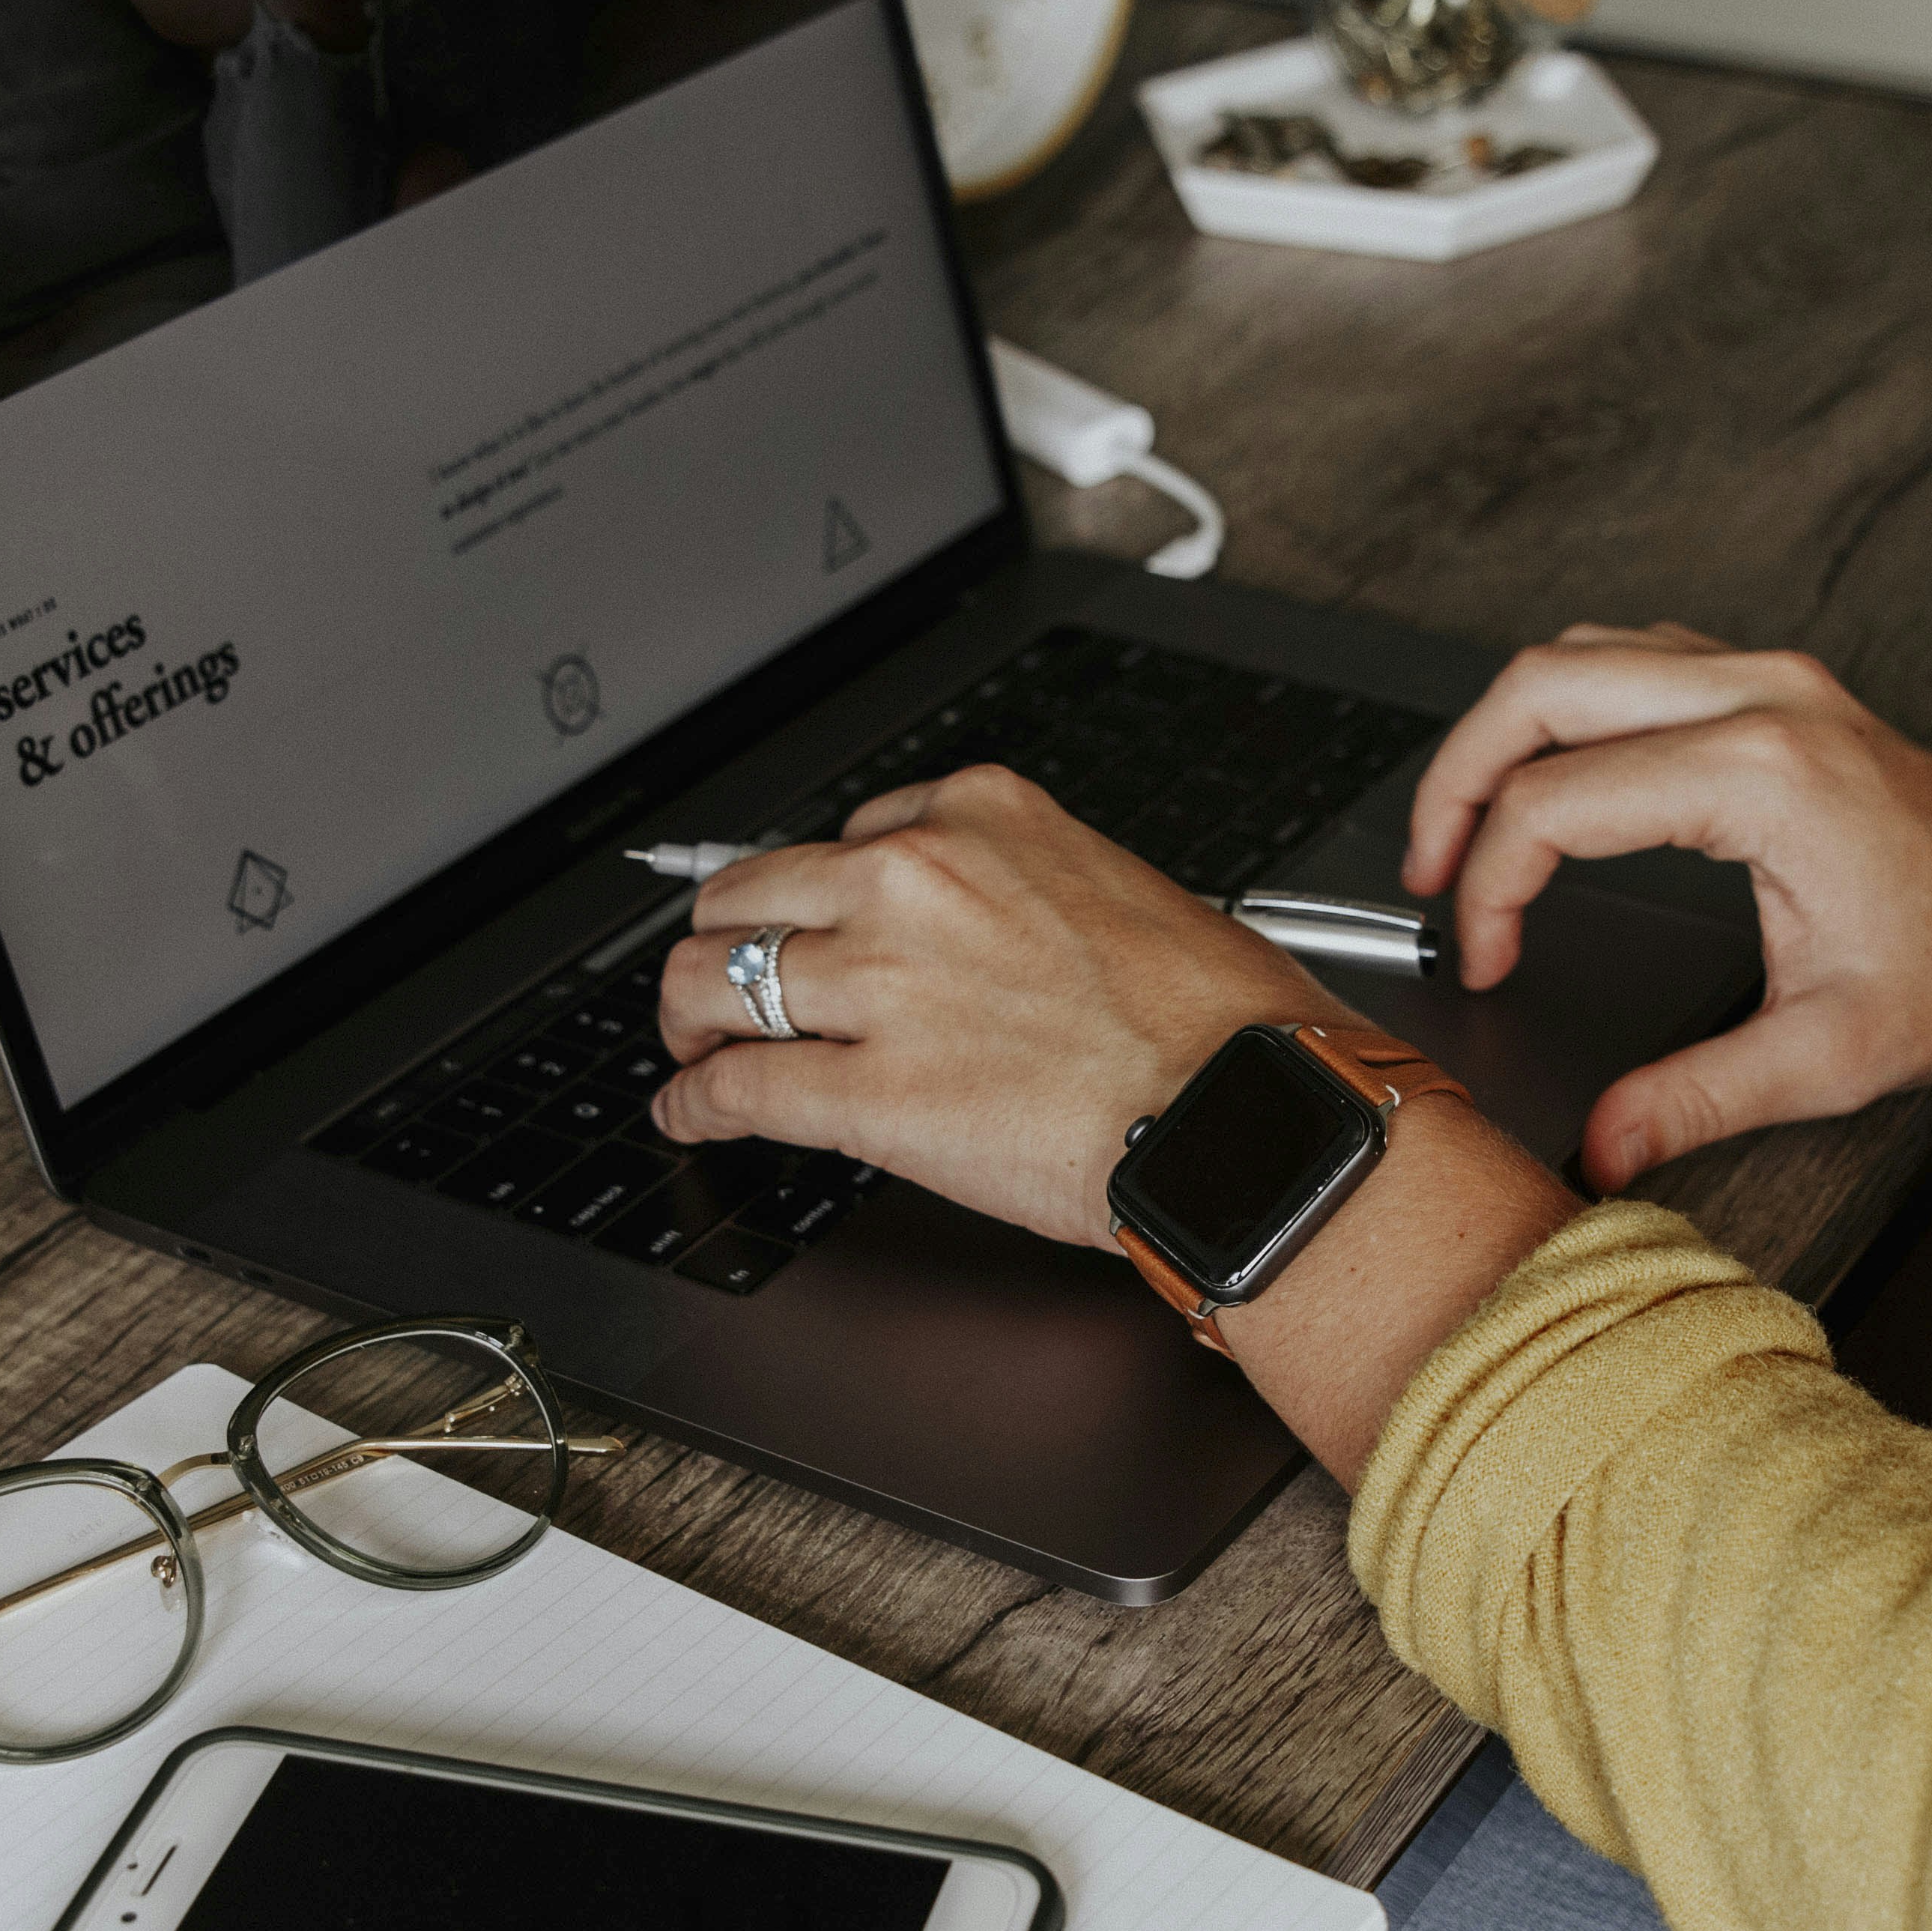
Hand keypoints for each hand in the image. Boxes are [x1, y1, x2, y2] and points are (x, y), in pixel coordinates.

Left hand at [650, 767, 1333, 1245]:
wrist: (1244, 1113)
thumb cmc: (1219, 1023)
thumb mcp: (1114, 889)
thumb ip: (1019, 893)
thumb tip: (975, 942)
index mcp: (979, 817)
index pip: (844, 838)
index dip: (814, 899)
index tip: (810, 929)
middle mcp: (915, 882)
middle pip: (748, 894)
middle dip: (721, 944)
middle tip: (718, 987)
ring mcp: (882, 985)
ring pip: (710, 982)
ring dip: (687, 1021)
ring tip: (690, 1048)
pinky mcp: (866, 1092)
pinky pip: (734, 1087)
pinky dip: (693, 1101)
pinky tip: (690, 1110)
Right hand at [1403, 623, 1931, 1191]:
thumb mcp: (1827, 1056)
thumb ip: (1698, 1099)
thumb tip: (1603, 1147)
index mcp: (1764, 777)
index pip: (1556, 804)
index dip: (1490, 888)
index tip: (1487, 961)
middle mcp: (1763, 698)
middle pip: (1541, 685)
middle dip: (1457, 777)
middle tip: (1424, 871)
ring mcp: (1773, 677)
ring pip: (1582, 652)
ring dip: (1506, 731)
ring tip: (1467, 827)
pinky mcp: (1779, 685)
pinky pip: (1635, 656)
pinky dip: (1568, 709)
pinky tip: (1552, 781)